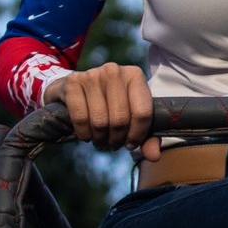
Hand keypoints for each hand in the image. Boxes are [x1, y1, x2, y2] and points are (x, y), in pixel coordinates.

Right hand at [43, 62, 159, 160]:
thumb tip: (154, 156)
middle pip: (121, 119)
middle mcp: (115, 71)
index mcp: (135, 75)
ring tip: (100, 139)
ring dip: (100, 138)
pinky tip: (85, 134)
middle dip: (117, 139)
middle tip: (112, 143)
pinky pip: (81, 118)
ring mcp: (92, 75)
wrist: (72, 89)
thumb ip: (147, 136)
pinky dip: (84, 133)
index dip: (138, 135)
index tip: (131, 144)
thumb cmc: (107, 104)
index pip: (143, 112)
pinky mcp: (72, 83)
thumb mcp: (130, 116)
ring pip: (100, 120)